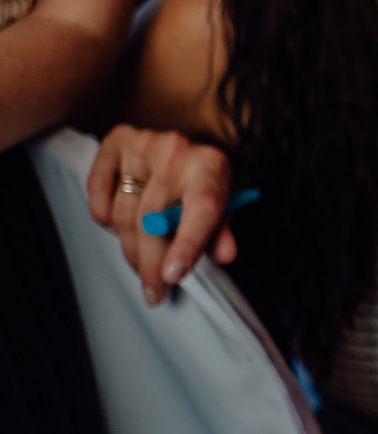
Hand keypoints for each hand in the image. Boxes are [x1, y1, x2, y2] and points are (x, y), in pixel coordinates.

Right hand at [86, 125, 237, 305]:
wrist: (183, 144)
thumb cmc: (203, 180)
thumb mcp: (222, 204)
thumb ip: (221, 231)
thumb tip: (223, 255)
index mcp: (211, 165)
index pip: (202, 207)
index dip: (187, 245)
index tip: (172, 277)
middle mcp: (176, 150)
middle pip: (153, 220)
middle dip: (151, 264)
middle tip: (153, 291)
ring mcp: (142, 144)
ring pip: (124, 213)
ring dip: (130, 250)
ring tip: (141, 267)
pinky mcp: (115, 142)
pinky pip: (98, 192)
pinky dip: (105, 219)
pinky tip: (120, 229)